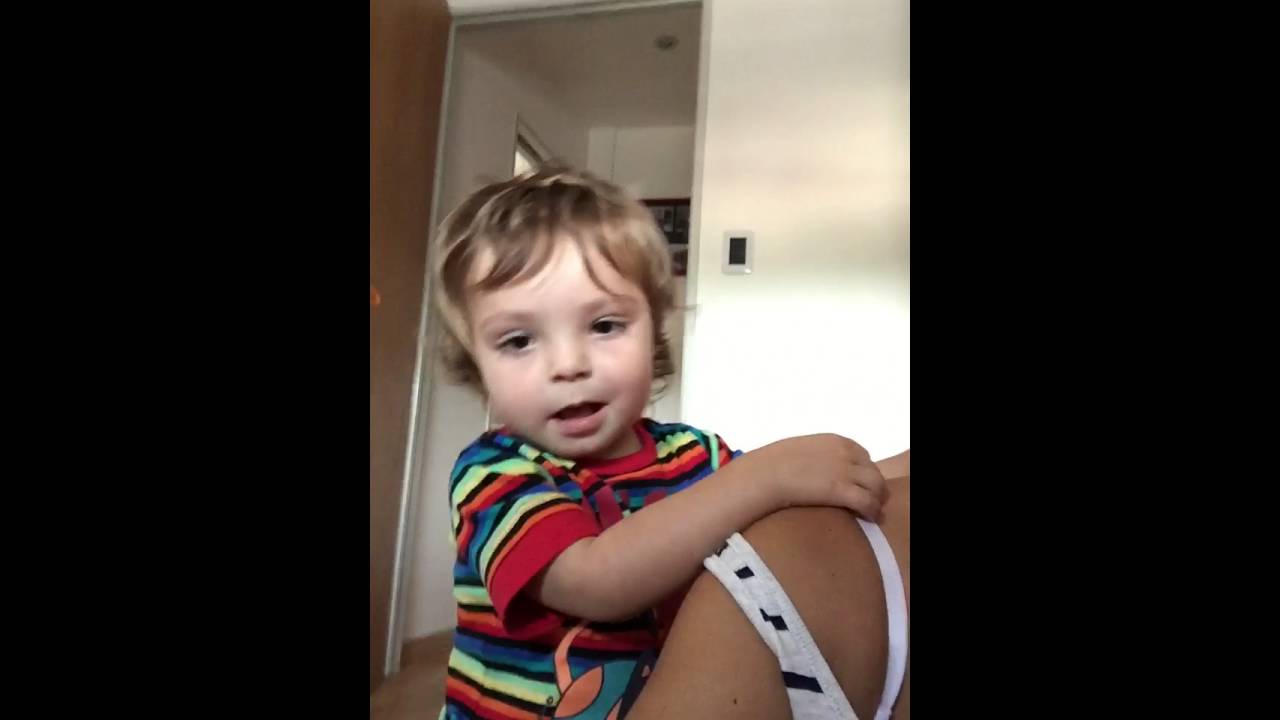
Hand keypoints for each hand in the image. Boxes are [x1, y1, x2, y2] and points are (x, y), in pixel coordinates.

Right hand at [749, 433, 886, 521]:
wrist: (766, 473)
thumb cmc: (774, 463)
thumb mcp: (801, 448)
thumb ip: (817, 454)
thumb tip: (818, 467)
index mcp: (835, 441)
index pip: (863, 456)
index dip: (863, 471)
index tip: (858, 484)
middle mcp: (845, 453)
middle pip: (873, 471)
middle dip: (873, 486)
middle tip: (868, 500)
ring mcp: (845, 471)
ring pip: (877, 486)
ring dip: (876, 499)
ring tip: (871, 512)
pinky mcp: (842, 491)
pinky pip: (868, 502)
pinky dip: (872, 511)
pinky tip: (868, 518)